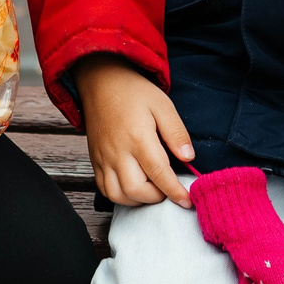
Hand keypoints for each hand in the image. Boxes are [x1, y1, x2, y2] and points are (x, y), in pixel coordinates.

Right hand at [78, 56, 192, 206]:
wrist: (101, 81)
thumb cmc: (134, 92)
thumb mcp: (163, 105)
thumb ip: (176, 133)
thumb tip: (189, 158)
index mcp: (138, 138)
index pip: (159, 173)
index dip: (175, 191)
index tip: (187, 201)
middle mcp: (117, 152)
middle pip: (136, 190)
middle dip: (157, 197)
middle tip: (169, 188)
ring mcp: (103, 158)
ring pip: (118, 195)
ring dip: (138, 200)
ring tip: (152, 189)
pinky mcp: (95, 160)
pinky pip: (104, 189)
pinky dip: (120, 196)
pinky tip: (134, 187)